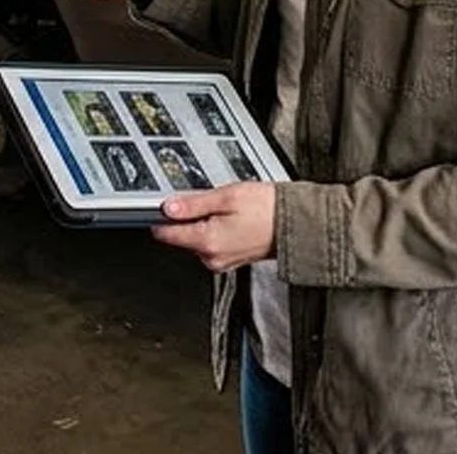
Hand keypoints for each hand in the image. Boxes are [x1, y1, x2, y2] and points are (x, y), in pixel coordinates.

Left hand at [148, 182, 276, 271]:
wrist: (296, 224)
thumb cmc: (267, 209)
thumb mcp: (227, 196)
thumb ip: (194, 203)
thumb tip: (168, 207)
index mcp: (207, 242)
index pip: (166, 233)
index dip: (160, 215)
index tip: (163, 203)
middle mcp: (211, 257)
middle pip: (181, 235)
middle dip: (188, 217)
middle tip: (208, 200)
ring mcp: (221, 260)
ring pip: (196, 238)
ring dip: (203, 222)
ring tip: (226, 208)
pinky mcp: (230, 259)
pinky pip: (212, 242)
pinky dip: (215, 229)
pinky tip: (232, 218)